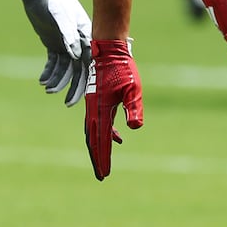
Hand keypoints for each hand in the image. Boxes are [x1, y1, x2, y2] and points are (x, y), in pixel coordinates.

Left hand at [23, 0, 92, 105]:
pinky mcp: (53, 43)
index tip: (84, 96)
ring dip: (58, 80)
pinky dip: (49, 72)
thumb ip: (69, 34)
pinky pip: (54, 62)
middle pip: (79, 70)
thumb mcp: (61, 15)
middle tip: (68, 104)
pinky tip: (43, 80)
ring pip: (65, 68)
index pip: (89, 64)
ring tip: (48, 89)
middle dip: (74, 87)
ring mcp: (66, 43)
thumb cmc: (55, 0)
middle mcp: (79, 42)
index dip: (87, 81)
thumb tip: (75, 54)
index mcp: (86, 36)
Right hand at [84, 38, 143, 179]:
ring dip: (98, 148)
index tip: (104, 173)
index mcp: (101, 108)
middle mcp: (93, 109)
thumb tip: (134, 128)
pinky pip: (97, 123)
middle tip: (101, 176)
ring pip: (92, 132)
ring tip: (104, 163)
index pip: (102, 139)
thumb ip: (134, 107)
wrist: (110, 50)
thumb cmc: (124, 68)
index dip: (103, 157)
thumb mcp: (133, 88)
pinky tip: (117, 138)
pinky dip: (105, 133)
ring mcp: (93, 105)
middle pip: (92, 139)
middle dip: (97, 158)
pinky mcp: (96, 101)